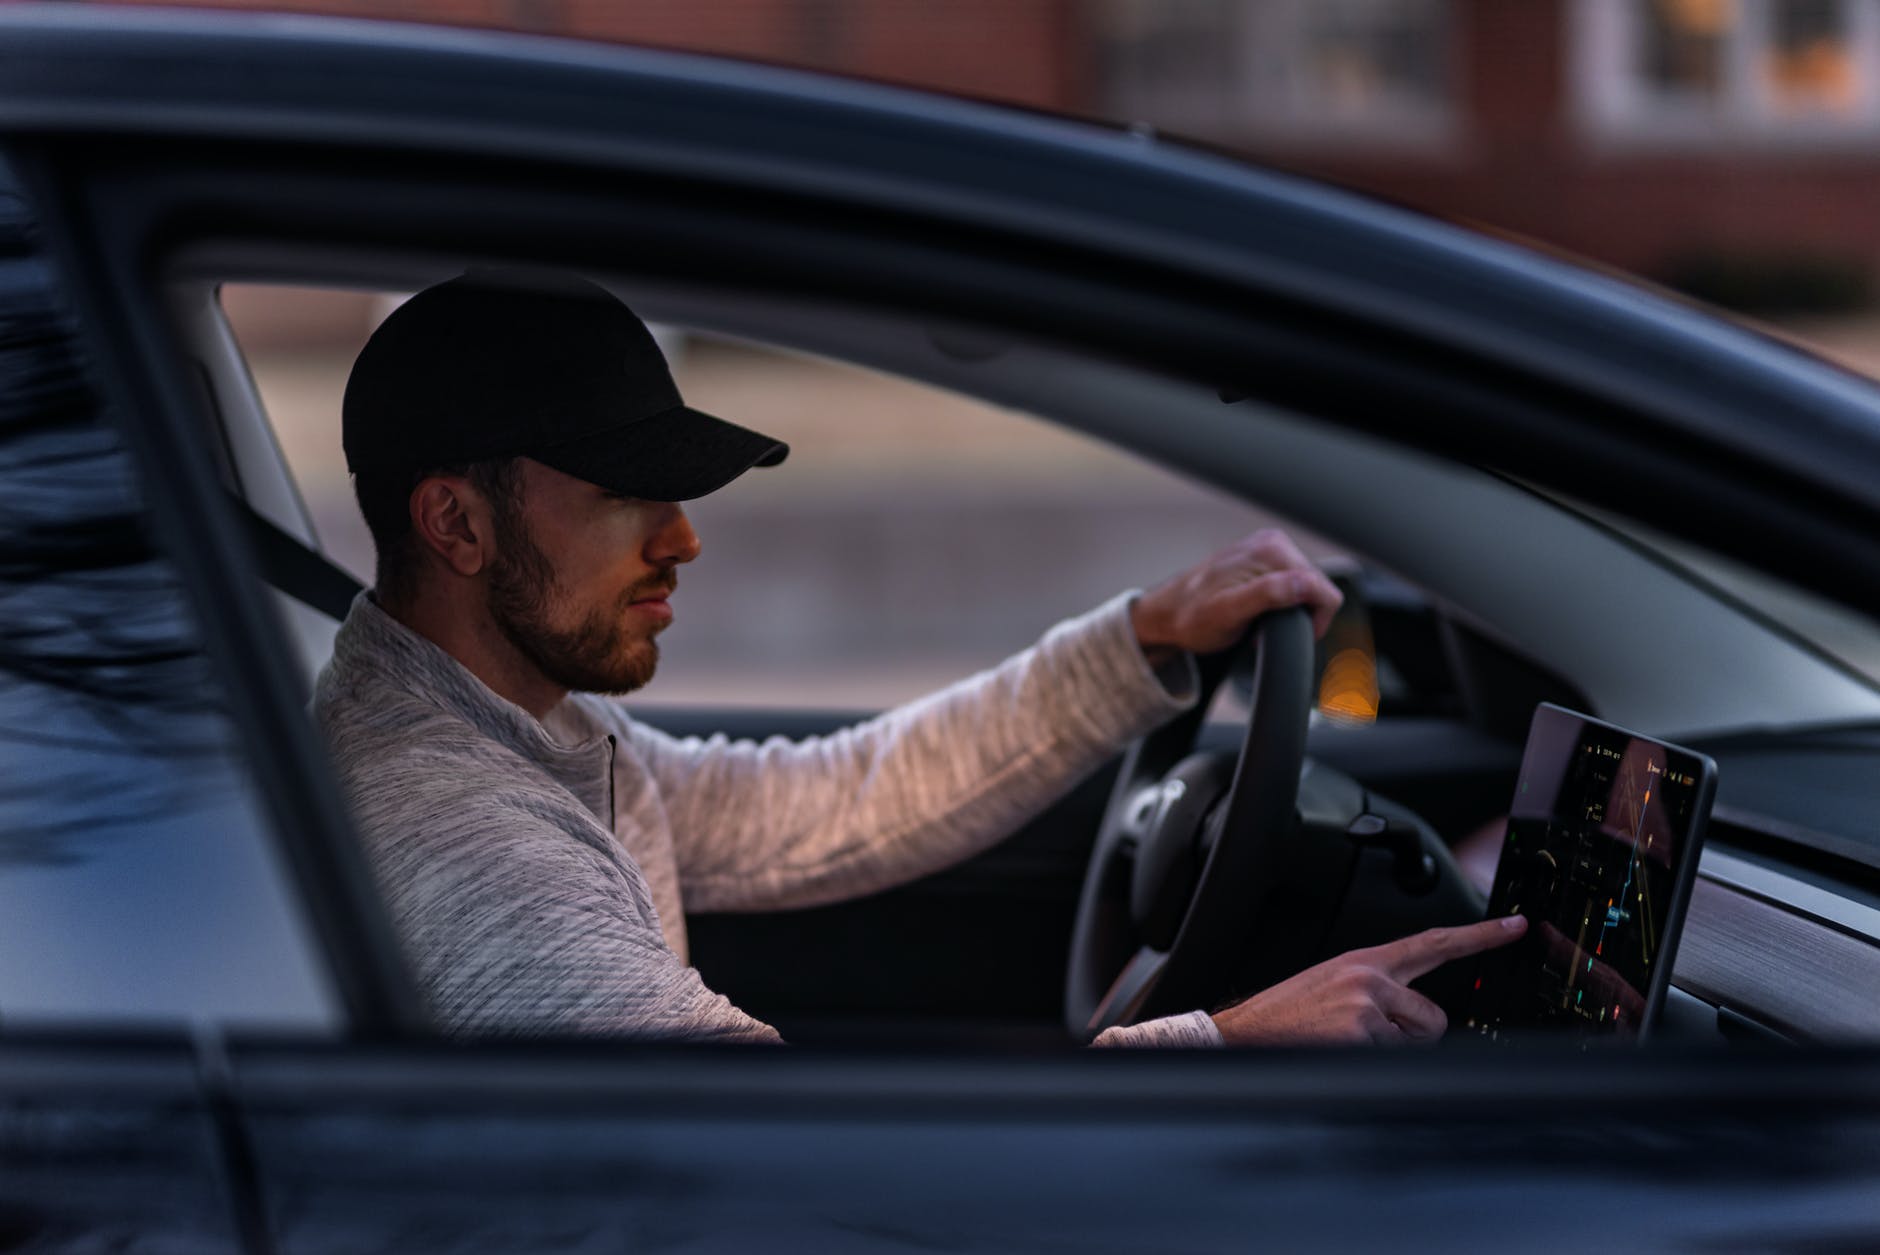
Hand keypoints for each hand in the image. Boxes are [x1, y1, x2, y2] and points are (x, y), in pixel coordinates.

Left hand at [1131, 529, 1343, 665]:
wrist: (1168, 612)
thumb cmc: (1192, 618)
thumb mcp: (1229, 613)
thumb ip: (1269, 595)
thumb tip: (1305, 583)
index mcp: (1272, 551)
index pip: (1324, 590)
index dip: (1313, 622)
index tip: (1282, 634)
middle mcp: (1274, 542)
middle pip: (1318, 588)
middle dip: (1299, 614)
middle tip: (1263, 627)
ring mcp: (1269, 547)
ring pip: (1308, 588)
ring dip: (1290, 609)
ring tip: (1258, 619)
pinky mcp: (1265, 557)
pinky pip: (1294, 583)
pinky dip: (1282, 601)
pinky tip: (1259, 609)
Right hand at [1210, 915, 1527, 1046]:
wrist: (1241, 1033)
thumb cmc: (1286, 1016)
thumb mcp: (1333, 985)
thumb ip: (1377, 988)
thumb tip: (1413, 1012)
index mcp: (1365, 961)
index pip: (1433, 942)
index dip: (1480, 936)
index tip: (1515, 926)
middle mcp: (1370, 977)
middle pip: (1434, 1016)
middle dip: (1412, 1035)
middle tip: (1368, 1035)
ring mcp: (1367, 1005)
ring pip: (1417, 1042)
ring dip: (1389, 1050)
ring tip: (1346, 1042)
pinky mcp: (1361, 1033)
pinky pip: (1393, 1060)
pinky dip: (1370, 1064)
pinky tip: (1338, 1052)